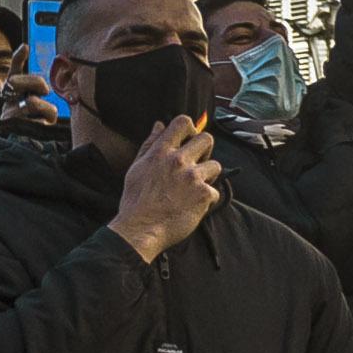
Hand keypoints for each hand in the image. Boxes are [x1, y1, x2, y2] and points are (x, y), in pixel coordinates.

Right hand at [110, 115, 222, 261]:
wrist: (141, 229)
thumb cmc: (136, 201)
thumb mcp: (137, 168)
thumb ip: (150, 144)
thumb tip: (159, 125)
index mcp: (160, 152)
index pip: (183, 123)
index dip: (190, 128)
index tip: (188, 138)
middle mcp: (178, 161)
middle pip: (206, 139)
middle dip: (204, 150)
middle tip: (196, 163)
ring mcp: (193, 177)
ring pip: (216, 165)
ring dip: (208, 176)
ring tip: (194, 188)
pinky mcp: (203, 194)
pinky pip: (215, 191)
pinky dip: (207, 199)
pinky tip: (193, 205)